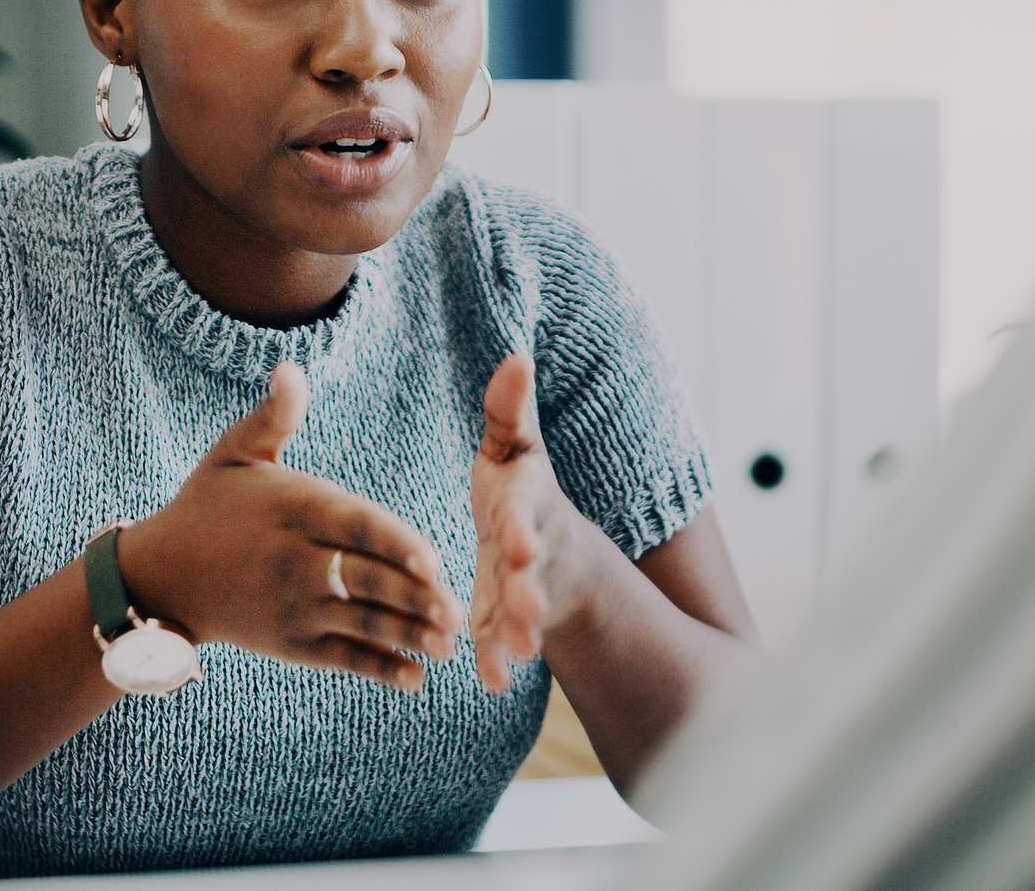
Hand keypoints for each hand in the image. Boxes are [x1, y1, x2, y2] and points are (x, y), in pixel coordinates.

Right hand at [119, 362, 466, 691]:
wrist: (162, 577)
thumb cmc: (208, 505)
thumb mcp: (233, 454)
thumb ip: (272, 416)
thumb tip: (291, 369)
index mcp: (293, 509)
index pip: (353, 527)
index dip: (394, 543)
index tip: (432, 558)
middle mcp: (294, 561)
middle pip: (364, 580)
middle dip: (414, 598)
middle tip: (457, 611)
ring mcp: (293, 606)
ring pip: (360, 623)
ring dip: (407, 636)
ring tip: (449, 645)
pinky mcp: (289, 643)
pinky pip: (341, 658)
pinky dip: (378, 669)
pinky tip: (414, 678)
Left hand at [469, 354, 611, 692]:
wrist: (543, 546)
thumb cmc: (517, 487)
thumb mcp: (516, 447)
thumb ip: (510, 410)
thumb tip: (516, 355)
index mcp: (526, 503)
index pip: (526, 513)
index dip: (524, 528)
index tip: (520, 546)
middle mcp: (532, 548)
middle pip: (532, 572)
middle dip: (531, 592)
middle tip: (529, 612)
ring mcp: (523, 589)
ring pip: (523, 613)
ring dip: (520, 633)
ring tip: (518, 652)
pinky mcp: (507, 620)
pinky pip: (502, 641)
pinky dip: (498, 660)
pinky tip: (490, 680)